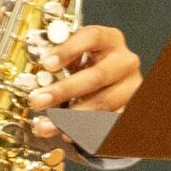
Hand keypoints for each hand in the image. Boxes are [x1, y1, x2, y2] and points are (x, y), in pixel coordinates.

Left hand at [27, 24, 141, 141]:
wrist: (111, 85)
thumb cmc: (88, 66)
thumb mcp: (76, 57)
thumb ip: (61, 60)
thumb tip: (38, 74)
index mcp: (109, 39)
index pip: (92, 37)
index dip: (68, 50)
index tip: (46, 64)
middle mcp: (125, 61)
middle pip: (97, 75)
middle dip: (64, 90)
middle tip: (38, 100)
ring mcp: (132, 86)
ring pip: (103, 102)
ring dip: (70, 116)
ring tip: (46, 124)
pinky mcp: (132, 109)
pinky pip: (109, 122)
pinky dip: (85, 130)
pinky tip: (66, 133)